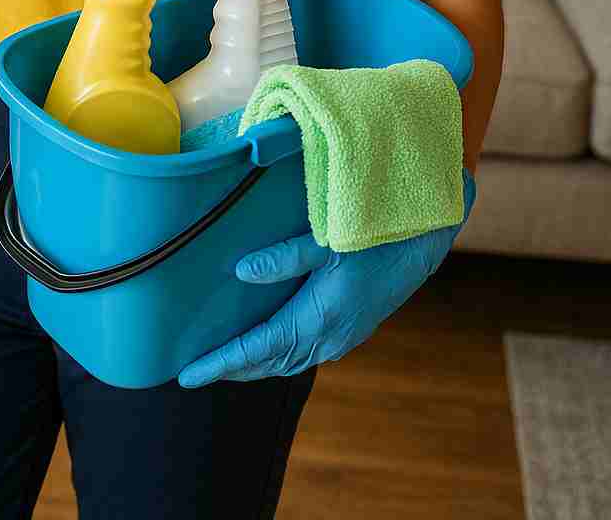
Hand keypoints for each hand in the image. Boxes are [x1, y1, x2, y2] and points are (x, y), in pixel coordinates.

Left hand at [179, 168, 475, 387]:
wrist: (423, 243)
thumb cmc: (374, 236)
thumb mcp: (326, 241)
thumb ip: (283, 258)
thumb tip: (240, 272)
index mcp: (319, 318)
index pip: (257, 349)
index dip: (220, 363)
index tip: (187, 374)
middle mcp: (329, 338)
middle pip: (269, 364)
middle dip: (230, 369)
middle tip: (193, 371)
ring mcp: (341, 339)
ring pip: (287, 363)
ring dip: (253, 366)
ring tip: (220, 363)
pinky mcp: (348, 331)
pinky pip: (302, 354)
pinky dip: (276, 357)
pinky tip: (264, 346)